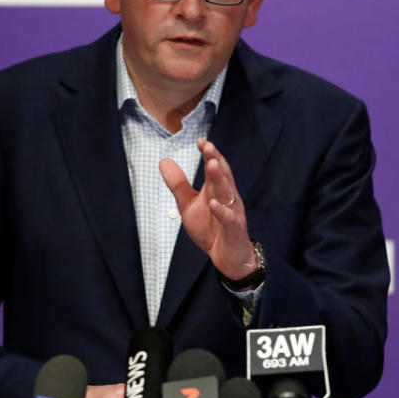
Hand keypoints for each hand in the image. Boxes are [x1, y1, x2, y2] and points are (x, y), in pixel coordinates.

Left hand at [159, 138, 256, 280]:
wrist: (225, 256)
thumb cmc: (209, 227)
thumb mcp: (188, 205)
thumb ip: (178, 185)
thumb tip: (163, 161)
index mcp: (216, 189)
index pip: (213, 167)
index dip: (208, 154)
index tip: (200, 140)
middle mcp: (227, 197)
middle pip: (223, 175)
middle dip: (216, 160)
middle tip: (208, 147)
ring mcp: (233, 212)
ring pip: (228, 192)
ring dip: (221, 179)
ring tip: (211, 165)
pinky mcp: (235, 229)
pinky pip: (230, 219)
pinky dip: (222, 211)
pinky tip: (213, 203)